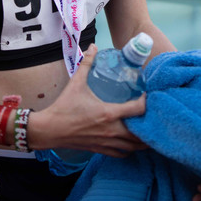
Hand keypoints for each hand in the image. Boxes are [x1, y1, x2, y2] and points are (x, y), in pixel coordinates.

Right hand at [30, 44, 147, 156]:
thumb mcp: (76, 83)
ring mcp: (107, 143)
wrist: (51, 129)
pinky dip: (130, 149)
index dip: (146, 102)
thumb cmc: (64, 106)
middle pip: (141, 133)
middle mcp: (112, 130)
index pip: (137, 109)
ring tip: (144, 129)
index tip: (147, 95)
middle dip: (148, 124)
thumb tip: (93, 46)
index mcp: (109, 113)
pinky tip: (129, 141)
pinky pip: (123, 154)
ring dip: (141, 139)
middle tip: (150, 115)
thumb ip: (86, 63)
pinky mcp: (101, 150)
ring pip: (134, 147)